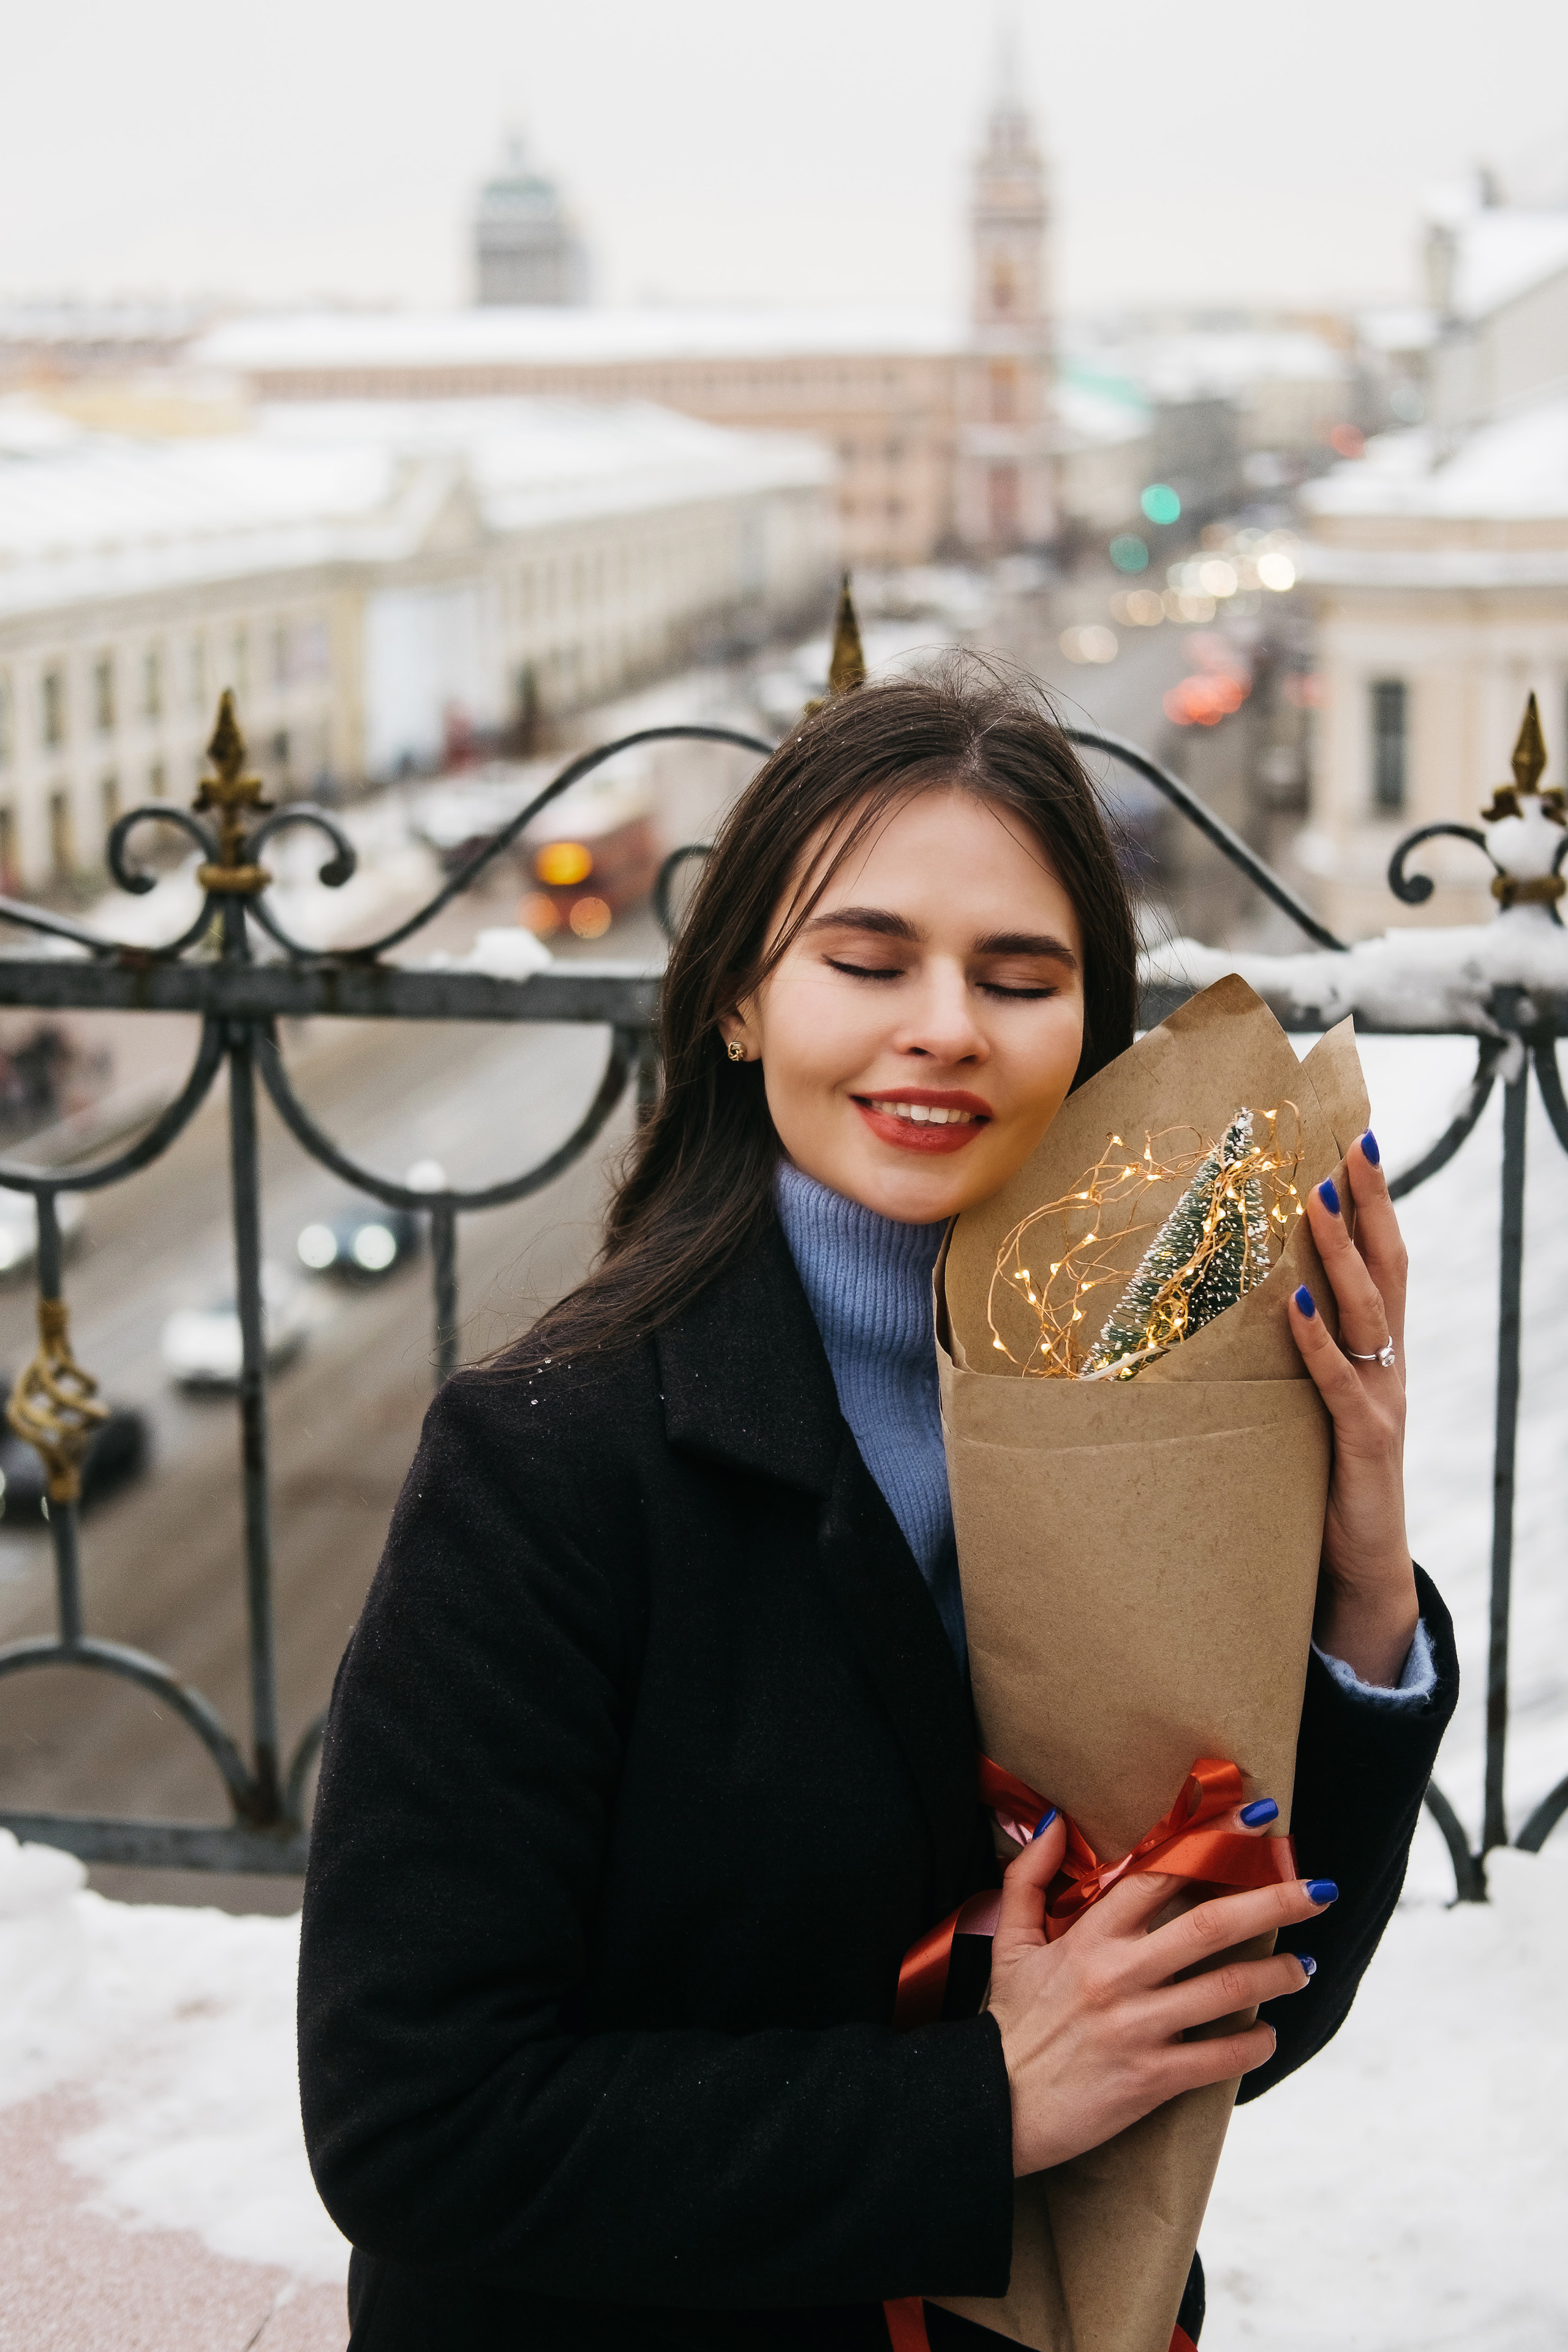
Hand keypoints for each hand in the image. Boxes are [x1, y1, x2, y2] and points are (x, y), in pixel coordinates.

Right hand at [988, 1804, 1328, 2176]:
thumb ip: (1027, 1878)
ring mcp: (1138, 2028)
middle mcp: (1118, 1976)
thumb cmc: (1008, 2021)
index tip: (1256, 1820)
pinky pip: (1219, 2058)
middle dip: (1272, 1902)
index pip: (1157, 1874)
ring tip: (1305, 1967)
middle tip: (1318, 1890)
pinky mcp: (1150, 2078)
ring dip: (1277, 1976)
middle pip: (1209, 1926)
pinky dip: (1253, 2044)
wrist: (993, 2106)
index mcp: (1088, 1937)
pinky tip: (1268, 2035)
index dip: (1211, 1841)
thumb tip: (1050, 1822)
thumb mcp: (1009, 1943)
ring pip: (1226, 1991)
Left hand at [1288, 1131, 1417, 1685]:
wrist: (1358, 1568)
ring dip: (1340, 1256)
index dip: (1376, 1202)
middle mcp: (1388, 1366)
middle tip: (1353, 1143)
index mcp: (1377, 1352)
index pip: (1384, 1261)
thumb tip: (1246, 1294)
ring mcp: (1382, 1401)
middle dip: (1371, 1205)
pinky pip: (1340, 1383)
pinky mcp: (1364, 1443)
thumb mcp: (1308, 1402)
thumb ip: (1293, 1354)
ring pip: (1368, 1314)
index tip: (1359, 1139)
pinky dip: (1317, 1342)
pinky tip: (1293, 1305)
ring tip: (1319, 1202)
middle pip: (1387, 1269)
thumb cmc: (1324, 1478)